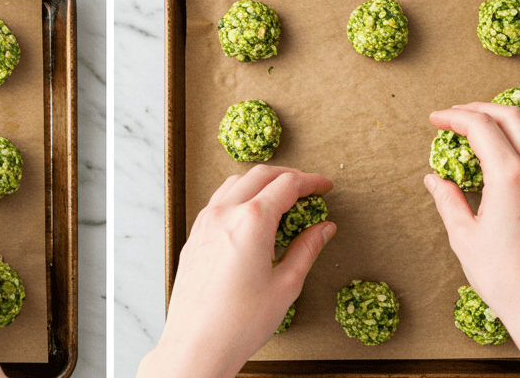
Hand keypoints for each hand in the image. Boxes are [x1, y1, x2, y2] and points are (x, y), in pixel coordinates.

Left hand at [139, 165, 335, 377]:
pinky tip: (251, 215)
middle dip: (288, 176)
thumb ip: (307, 249)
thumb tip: (324, 228)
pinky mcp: (195, 232)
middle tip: (308, 188)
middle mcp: (226, 211)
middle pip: (261, 175)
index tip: (324, 186)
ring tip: (281, 199)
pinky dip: (240, 194)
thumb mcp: (285, 286)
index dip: (311, 182)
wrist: (197, 343)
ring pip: (236, 182)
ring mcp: (206, 220)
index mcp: (252, 220)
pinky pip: (219, 199)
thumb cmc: (240, 322)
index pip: (287, 185)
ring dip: (261, 182)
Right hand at [426, 103, 519, 376]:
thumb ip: (447, 200)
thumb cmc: (507, 278)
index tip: (436, 120)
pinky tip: (509, 150)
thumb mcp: (463, 236)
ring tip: (482, 126)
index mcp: (510, 177)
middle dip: (479, 108)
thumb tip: (435, 181)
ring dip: (505, 118)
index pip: (480, 126)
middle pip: (510, 116)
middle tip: (456, 116)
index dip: (454, 116)